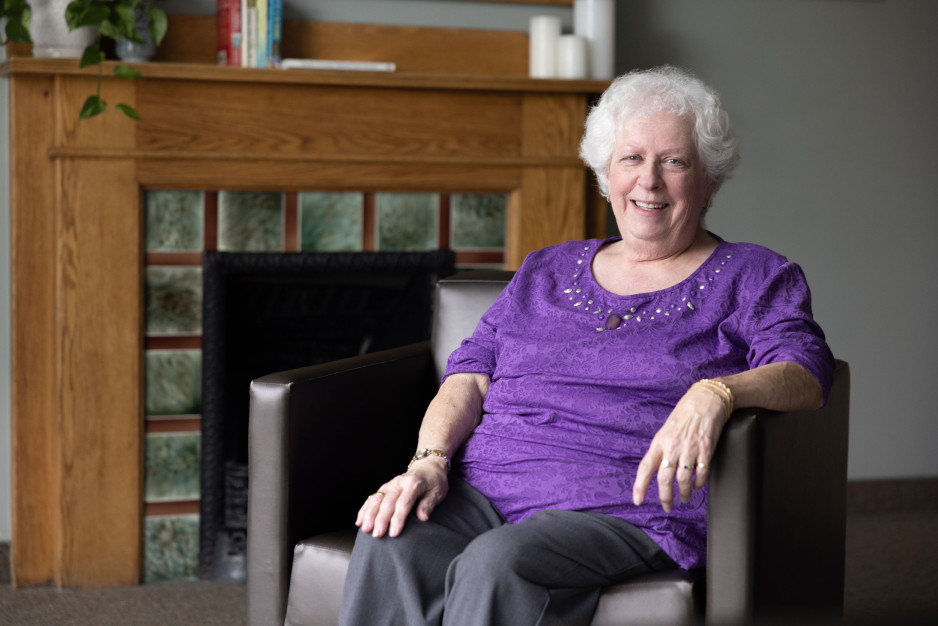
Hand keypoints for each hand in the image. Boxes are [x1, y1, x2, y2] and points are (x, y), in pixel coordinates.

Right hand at [355, 457, 448, 537]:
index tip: (394, 533)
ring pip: (377, 499)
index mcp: (414, 483)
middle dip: (381, 519)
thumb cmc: (435, 482)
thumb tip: (423, 517)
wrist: (428, 465)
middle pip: (388, 502)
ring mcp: (390, 484)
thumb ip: (429, 504)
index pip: (404, 503)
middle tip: (377, 535)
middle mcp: (399, 483)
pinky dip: (365, 509)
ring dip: (369, 514)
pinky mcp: (385, 487)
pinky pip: (372, 497)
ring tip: (365, 528)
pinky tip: (359, 520)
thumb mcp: (438, 492)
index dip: (398, 518)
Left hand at [632, 382, 728, 512]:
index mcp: (659, 442)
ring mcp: (690, 449)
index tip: (637, 500)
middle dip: (665, 497)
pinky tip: (697, 486)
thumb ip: (661, 450)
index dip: (640, 486)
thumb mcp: (666, 431)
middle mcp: (672, 447)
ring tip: (684, 498)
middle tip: (667, 507)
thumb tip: (656, 469)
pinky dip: (699, 483)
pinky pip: (701, 473)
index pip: (645, 468)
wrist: (706, 400)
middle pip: (664, 479)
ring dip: (684, 493)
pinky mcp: (706, 449)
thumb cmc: (684, 416)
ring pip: (683, 480)